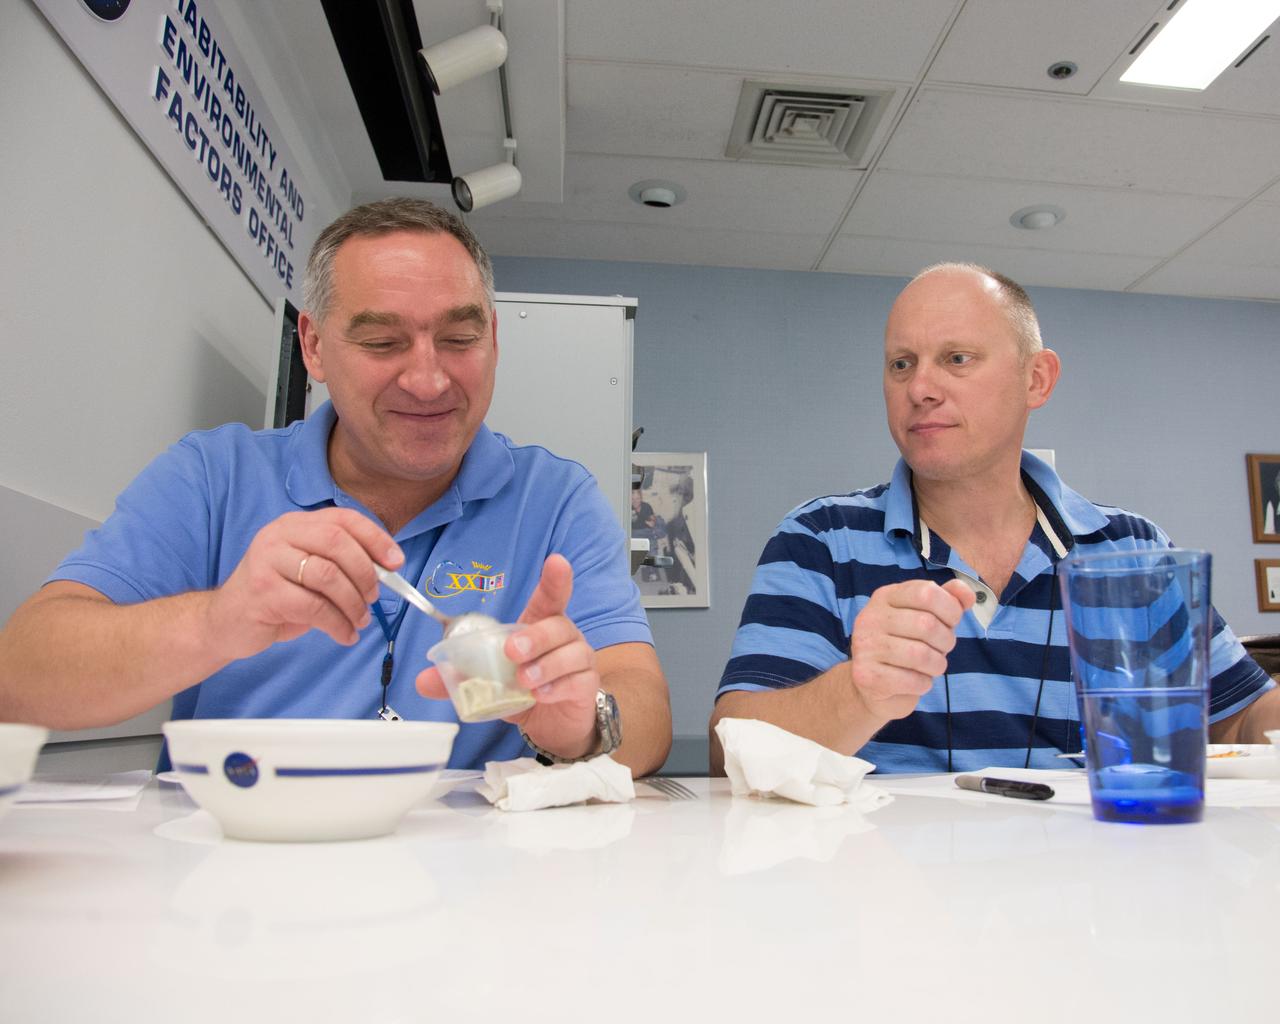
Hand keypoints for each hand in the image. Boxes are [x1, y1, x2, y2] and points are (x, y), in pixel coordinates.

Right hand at [205, 508, 402, 660]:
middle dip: (366, 573)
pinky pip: (314, 607)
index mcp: (295, 524)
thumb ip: (340, 563)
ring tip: (359, 620)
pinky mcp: (263, 592)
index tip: (396, 562)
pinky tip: (344, 635)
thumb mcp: (308, 570)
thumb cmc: (277, 596)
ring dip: (353, 604)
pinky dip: (338, 625)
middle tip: (373, 597)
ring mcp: (267, 561)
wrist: (225, 622)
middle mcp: (279, 535)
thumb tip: (388, 569)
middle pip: (338, 543)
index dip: (375, 538)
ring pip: (328, 577)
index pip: (344, 519)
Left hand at [416, 554, 600, 757]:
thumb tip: (423, 680)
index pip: (551, 596)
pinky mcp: (586, 685)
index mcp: (540, 625)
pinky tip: (541, 695)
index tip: (557, 561)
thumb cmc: (524, 689)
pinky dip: (557, 687)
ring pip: (571, 653)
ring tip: (524, 681)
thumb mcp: (489, 681)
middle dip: (535, 636)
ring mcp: (579, 660)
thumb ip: (460, 677)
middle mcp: (564, 637)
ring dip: (545, 666)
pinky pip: (577, 680)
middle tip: (512, 651)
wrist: (550, 723)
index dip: (555, 579)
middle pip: (558, 625)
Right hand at [843, 578, 975, 724]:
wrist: (874, 685)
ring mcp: (865, 646)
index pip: (926, 592)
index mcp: (885, 596)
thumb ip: (948, 600)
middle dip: (946, 641)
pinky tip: (916, 681)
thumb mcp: (928, 617)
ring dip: (937, 665)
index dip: (950, 609)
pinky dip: (923, 684)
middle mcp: (870, 617)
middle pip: (926, 624)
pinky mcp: (866, 676)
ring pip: (921, 654)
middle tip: (940, 649)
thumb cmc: (907, 646)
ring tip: (931, 666)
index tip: (951, 622)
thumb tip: (968, 594)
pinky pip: (912, 680)